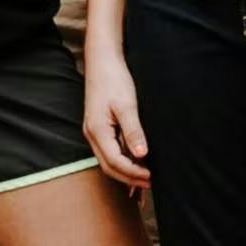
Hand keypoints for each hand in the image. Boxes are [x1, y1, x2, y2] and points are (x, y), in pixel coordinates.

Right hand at [80, 40, 151, 186]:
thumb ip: (133, 131)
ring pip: (108, 162)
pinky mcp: (99, 128)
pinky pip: (110, 152)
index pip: (115, 162)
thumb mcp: (127, 105)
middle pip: (109, 167)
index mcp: (97, 131)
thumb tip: (142, 155)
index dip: (133, 173)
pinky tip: (135, 165)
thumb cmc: (114, 79)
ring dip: (125, 173)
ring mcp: (94, 133)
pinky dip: (122, 162)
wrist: (102, 61)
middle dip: (129, 179)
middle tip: (151, 185)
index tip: (152, 177)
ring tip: (144, 182)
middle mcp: (92, 135)